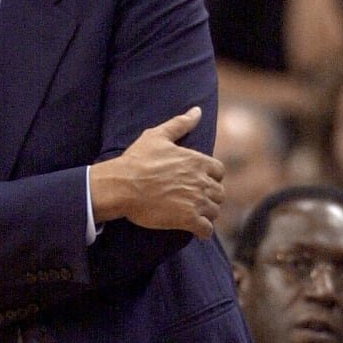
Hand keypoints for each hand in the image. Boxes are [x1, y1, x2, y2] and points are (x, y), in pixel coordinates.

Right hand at [90, 107, 223, 238]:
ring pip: (214, 211)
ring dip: (206, 214)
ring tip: (193, 216)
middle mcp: (201, 181)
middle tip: (194, 201)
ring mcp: (196, 201)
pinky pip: (206, 230)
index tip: (199, 183)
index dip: (211, 178)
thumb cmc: (137, 160)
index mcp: (197, 161)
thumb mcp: (157, 135)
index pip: (219, 172)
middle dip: (209, 197)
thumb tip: (197, 110)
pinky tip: (195, 230)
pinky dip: (203, 231)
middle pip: (219, 193)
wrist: (122, 185)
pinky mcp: (188, 219)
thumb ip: (180, 123)